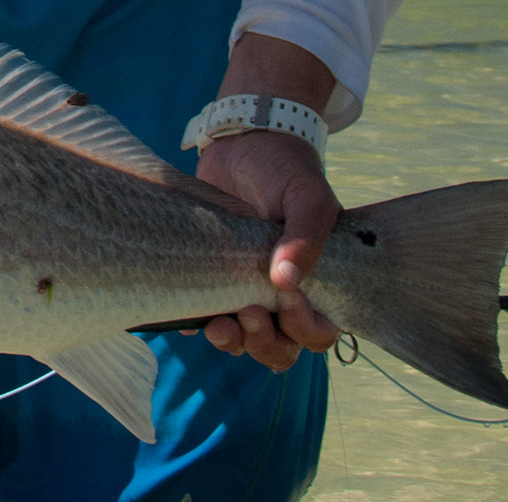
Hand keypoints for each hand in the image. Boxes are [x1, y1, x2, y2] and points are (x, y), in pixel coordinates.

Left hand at [193, 130, 340, 370]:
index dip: (305, 329)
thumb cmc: (285, 173)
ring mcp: (243, 292)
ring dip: (231, 341)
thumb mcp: (306, 198)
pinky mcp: (209, 282)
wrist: (243, 146)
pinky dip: (196, 324)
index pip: (318, 332)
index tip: (288, 302)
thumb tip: (286, 282)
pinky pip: (202, 318)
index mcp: (317, 283)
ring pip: (241, 343)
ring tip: (217, 325)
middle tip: (248, 313)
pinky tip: (189, 318)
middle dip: (263, 343)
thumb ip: (305, 237)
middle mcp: (280, 297)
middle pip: (278, 349)